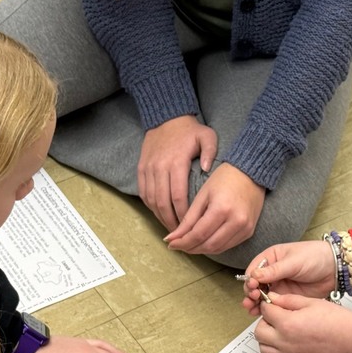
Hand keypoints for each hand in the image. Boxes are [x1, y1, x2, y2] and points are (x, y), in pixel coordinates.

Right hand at [139, 116, 217, 230]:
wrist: (166, 117)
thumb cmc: (190, 130)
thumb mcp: (207, 136)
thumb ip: (210, 152)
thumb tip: (206, 170)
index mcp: (176, 162)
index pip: (178, 196)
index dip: (183, 214)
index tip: (190, 226)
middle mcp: (160, 167)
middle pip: (163, 202)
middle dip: (171, 221)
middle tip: (180, 235)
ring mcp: (148, 169)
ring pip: (151, 200)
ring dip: (160, 216)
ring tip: (171, 228)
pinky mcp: (141, 169)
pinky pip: (143, 193)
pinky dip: (151, 206)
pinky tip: (160, 215)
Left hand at [164, 162, 264, 254]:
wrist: (250, 174)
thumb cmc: (224, 179)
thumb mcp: (202, 196)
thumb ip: (188, 219)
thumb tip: (172, 238)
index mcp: (222, 209)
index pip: (198, 234)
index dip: (183, 242)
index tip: (170, 243)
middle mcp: (236, 221)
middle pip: (208, 245)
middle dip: (191, 248)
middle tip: (178, 245)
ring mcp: (245, 228)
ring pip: (218, 249)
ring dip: (201, 249)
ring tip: (189, 244)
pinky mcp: (249, 232)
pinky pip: (228, 245)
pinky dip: (214, 247)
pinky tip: (204, 242)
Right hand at [240, 240, 337, 313]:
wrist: (334, 269)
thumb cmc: (316, 256)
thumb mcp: (294, 262)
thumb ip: (274, 270)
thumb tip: (255, 275)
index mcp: (272, 258)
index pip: (254, 269)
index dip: (251, 279)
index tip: (253, 287)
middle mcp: (272, 273)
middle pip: (255, 285)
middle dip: (251, 293)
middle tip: (253, 298)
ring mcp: (279, 285)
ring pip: (261, 296)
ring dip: (255, 303)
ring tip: (252, 308)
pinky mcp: (286, 297)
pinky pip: (272, 304)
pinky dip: (265, 309)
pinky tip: (260, 313)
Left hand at [254, 292, 351, 352]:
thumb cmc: (337, 320)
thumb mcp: (311, 302)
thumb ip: (288, 300)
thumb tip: (273, 298)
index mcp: (287, 323)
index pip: (265, 311)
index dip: (269, 304)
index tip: (274, 303)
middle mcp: (285, 341)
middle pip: (259, 332)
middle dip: (265, 322)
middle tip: (276, 317)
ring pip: (264, 349)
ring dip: (267, 339)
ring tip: (279, 332)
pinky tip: (283, 352)